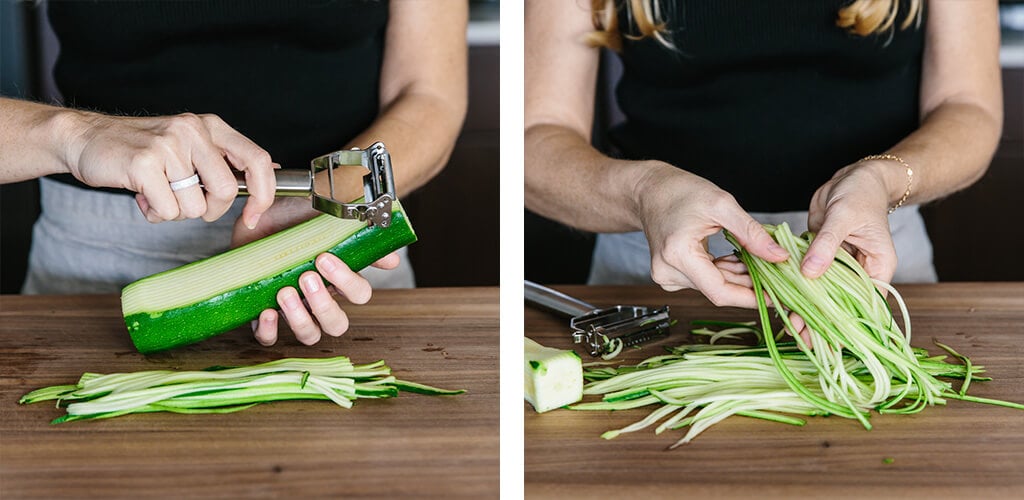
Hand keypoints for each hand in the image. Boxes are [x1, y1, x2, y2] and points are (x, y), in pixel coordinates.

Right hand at [66, 111, 275, 225]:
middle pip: (226, 191)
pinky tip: (141, 193)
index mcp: (211, 126)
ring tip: (156, 191)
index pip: (258, 159)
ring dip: (175, 211)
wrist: (85, 139)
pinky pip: (168, 210)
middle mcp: (193, 130)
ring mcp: (168, 145)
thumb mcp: (190, 145)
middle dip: (208, 209)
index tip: (254, 216)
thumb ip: (226, 158)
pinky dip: (155, 212)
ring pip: (194, 206)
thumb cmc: (142, 150)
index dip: (264, 194)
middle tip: (184, 200)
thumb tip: (272, 171)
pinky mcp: (144, 163)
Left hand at [232, 199, 397, 345]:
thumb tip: (392, 260)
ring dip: (299, 318)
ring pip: (310, 335)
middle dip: (323, 305)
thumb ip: (358, 237)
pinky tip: (267, 311)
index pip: (359, 294)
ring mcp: (293, 309)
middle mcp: (318, 299)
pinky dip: (269, 331)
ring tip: (284, 292)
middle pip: (337, 324)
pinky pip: (270, 338)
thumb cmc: (291, 219)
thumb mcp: (325, 220)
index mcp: (337, 279)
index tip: (325, 258)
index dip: (346, 282)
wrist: (255, 216)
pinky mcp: (264, 314)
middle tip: (306, 278)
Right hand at [635, 162, 789, 307]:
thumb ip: (751, 233)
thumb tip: (779, 257)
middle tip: (776, 271)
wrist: (650, 191)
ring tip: (756, 258)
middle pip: (718, 290)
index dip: (751, 297)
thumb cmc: (680, 192)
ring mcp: (667, 276)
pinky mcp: (670, 275)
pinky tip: (736, 259)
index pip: (719, 292)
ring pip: (713, 287)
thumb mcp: (721, 205)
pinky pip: (705, 281)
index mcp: (677, 255)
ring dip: (738, 276)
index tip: (777, 296)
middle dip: (750, 283)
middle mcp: (667, 272)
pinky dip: (724, 272)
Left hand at [781, 161, 898, 348]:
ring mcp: (839, 264)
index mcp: (878, 266)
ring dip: (807, 307)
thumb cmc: (860, 192)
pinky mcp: (821, 255)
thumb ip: (826, 245)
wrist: (854, 177)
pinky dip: (796, 286)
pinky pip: (809, 274)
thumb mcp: (844, 217)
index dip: (847, 322)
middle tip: (802, 337)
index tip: (829, 339)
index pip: (865, 302)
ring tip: (790, 327)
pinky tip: (782, 300)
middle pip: (842, 302)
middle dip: (822, 320)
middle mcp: (860, 269)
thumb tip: (811, 273)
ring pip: (823, 291)